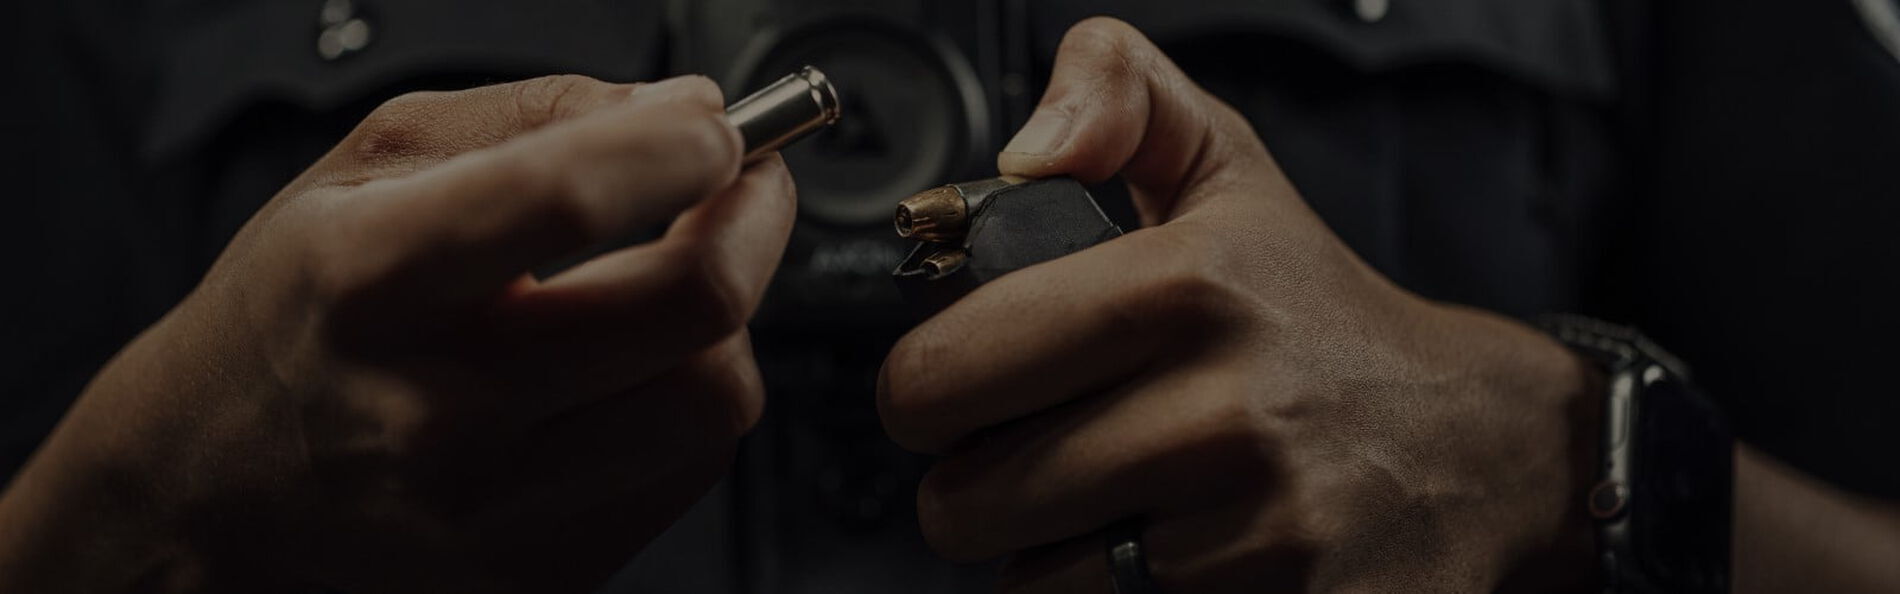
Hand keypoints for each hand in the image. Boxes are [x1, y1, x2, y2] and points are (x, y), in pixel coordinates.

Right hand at [0, 75, 791, 592]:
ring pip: (714, 400)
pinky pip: (688, 467)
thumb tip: (679, 111)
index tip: (718, 127)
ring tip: (669, 289)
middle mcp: (436, 408)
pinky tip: (628, 373)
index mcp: (373, 279)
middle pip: (689, 308)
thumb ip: (533, 115)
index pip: (568, 198)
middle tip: (744, 187)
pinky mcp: (542, 570)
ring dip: (724, 325)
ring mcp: (495, 509)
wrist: (217, 487)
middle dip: (754, 222)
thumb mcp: (368, 167)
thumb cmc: (299, 311)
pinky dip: (685, 399)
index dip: (681, 146)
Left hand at [878, 19, 1600, 592]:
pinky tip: (1170, 557)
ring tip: (1113, 505)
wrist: (1481, 445)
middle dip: (979, 486)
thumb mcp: (1227, 169)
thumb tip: (1024, 152)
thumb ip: (1116, 94)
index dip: (928, 391)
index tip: (966, 389)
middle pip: (966, 506)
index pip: (940, 376)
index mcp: (1186, 287)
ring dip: (1047, 557)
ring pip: (1032, 588)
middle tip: (1039, 454)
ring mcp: (1261, 536)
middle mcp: (1227, 413)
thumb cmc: (1319, 314)